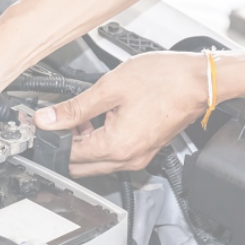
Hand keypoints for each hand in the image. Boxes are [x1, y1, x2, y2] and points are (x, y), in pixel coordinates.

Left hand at [34, 52, 208, 176]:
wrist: (202, 81)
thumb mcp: (110, 88)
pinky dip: (100, 142)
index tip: (42, 124)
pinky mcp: (145, 151)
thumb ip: (74, 108)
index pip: (68, 154)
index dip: (51, 139)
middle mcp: (127, 159)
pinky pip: (113, 155)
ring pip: (95, 162)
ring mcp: (138, 157)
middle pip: (79, 165)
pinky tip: (99, 119)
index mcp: (115, 146)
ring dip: (82, 143)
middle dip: (64, 145)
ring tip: (81, 116)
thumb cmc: (166, 80)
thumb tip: (46, 119)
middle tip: (58, 120)